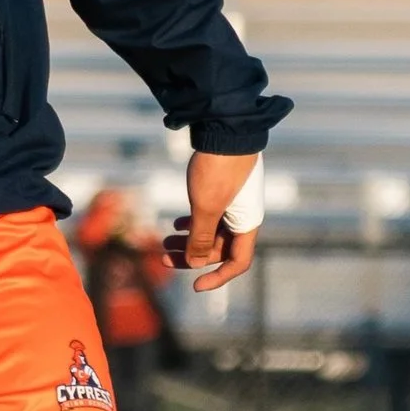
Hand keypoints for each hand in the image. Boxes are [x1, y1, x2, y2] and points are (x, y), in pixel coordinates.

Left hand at [167, 152, 261, 293]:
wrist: (224, 125)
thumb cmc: (217, 167)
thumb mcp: (205, 206)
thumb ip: (200, 238)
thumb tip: (195, 263)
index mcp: (247, 223)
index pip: (238, 262)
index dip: (218, 277)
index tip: (195, 285)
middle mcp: (244, 215)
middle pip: (219, 248)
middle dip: (192, 255)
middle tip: (162, 256)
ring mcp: (234, 201)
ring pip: (212, 231)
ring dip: (189, 239)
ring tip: (163, 240)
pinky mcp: (224, 188)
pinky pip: (210, 214)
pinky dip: (194, 222)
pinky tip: (177, 223)